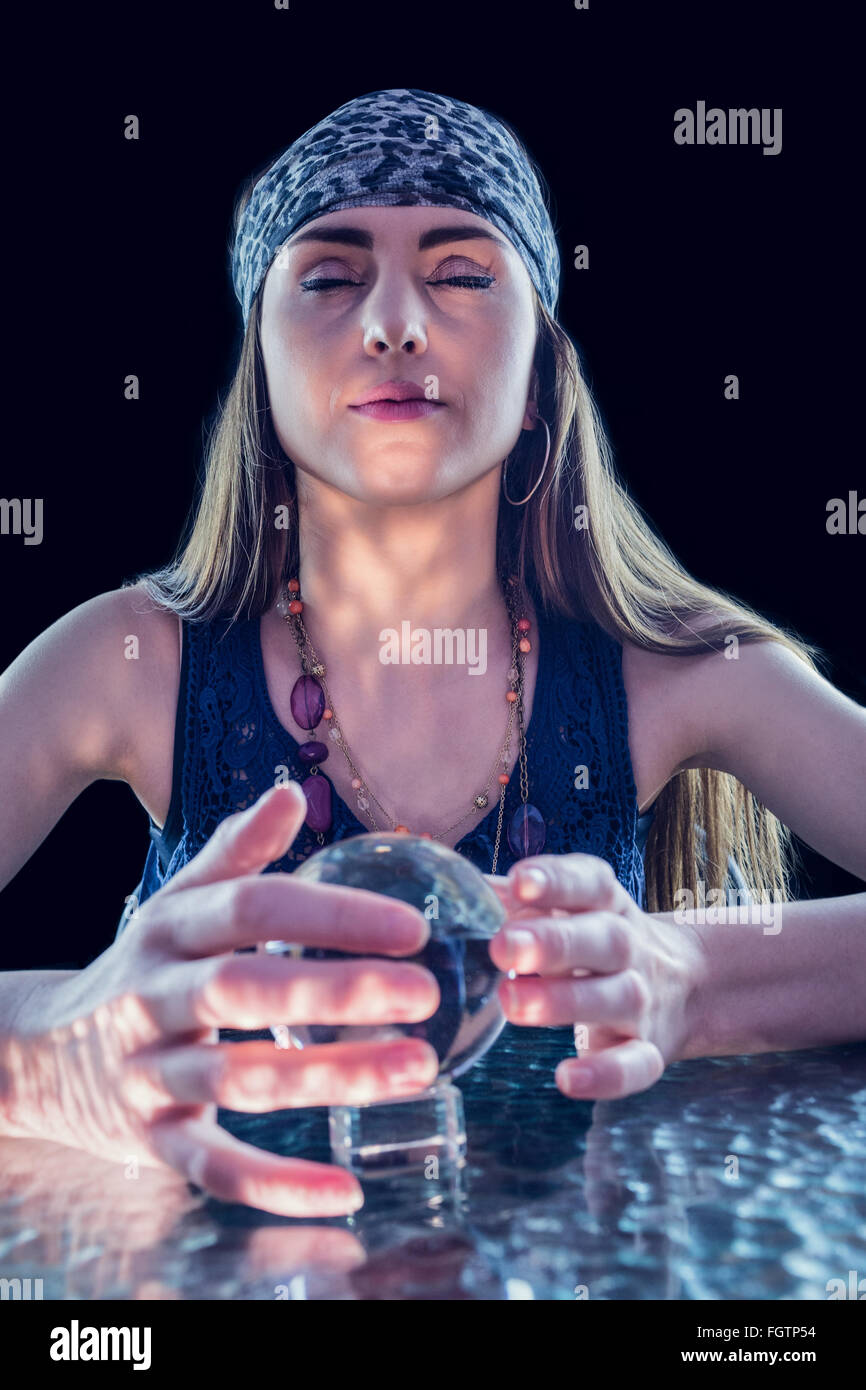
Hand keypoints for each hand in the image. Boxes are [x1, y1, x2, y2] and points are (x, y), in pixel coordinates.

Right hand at [4, 784, 439, 1216]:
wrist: (43, 1054)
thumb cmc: (142, 968)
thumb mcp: (176, 905)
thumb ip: (236, 853)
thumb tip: (291, 791)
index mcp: (170, 929)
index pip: (253, 909)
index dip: (331, 915)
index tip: (414, 929)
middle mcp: (154, 997)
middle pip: (243, 991)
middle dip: (335, 992)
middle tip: (424, 995)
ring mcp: (150, 1073)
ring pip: (240, 1079)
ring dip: (331, 1076)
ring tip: (417, 1067)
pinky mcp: (151, 1141)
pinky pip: (214, 1168)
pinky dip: (277, 1185)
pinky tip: (346, 1189)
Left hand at [483, 854, 703, 1099]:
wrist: (683, 986)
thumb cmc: (593, 941)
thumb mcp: (568, 911)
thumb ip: (515, 900)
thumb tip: (460, 887)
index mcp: (607, 906)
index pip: (590, 883)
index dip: (558, 880)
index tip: (521, 882)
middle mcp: (629, 949)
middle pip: (603, 939)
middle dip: (554, 942)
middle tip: (502, 947)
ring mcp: (641, 1001)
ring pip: (614, 998)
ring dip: (563, 1002)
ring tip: (512, 1003)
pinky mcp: (647, 1050)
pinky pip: (635, 1065)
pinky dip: (605, 1075)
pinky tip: (566, 1078)